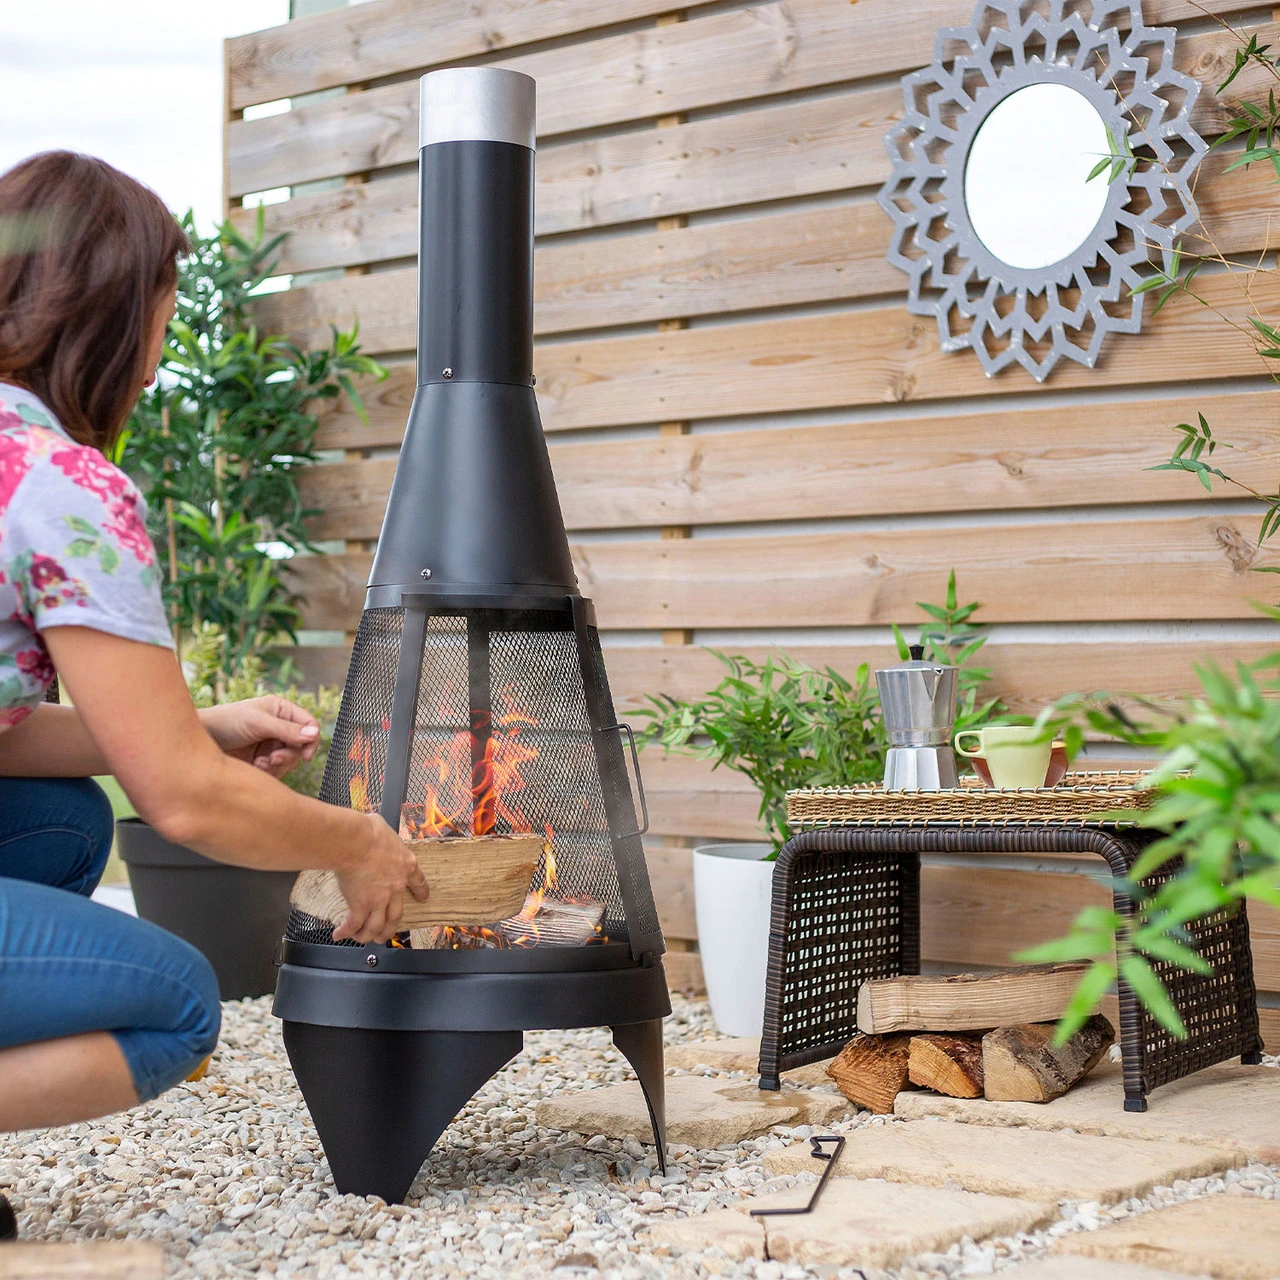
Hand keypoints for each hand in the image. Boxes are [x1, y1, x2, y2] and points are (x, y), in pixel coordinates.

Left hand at [199, 696, 320, 777]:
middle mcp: (279, 727)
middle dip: (289, 755)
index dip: (311, 739)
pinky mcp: (262, 761)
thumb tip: (314, 733)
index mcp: (281, 710)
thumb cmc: (225, 722)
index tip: (305, 755)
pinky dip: (269, 772)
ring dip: (278, 765)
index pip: (309, 724)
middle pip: (301, 746)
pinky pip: (278, 771)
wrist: (199, 741)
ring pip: (290, 760)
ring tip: (260, 764)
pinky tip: (255, 768)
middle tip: (273, 760)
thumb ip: (287, 730)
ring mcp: (271, 744)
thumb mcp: (258, 723)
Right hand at [332, 814, 430, 942]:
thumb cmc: (368, 832)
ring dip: (369, 935)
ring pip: (377, 926)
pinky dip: (346, 932)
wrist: (356, 842)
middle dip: (389, 928)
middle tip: (384, 934)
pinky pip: (354, 925)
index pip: (418, 882)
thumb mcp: (384, 829)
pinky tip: (339, 934)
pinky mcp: (360, 905)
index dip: (421, 893)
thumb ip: (383, 836)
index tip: (423, 899)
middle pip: (396, 915)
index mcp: (406, 865)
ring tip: (362, 939)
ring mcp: (379, 899)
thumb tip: (374, 826)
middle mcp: (395, 887)